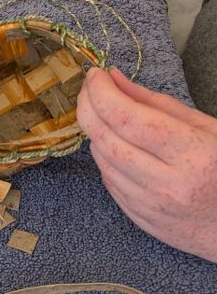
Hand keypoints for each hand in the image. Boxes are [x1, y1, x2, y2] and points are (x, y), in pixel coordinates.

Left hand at [77, 67, 216, 261]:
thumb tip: (114, 80)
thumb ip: (157, 103)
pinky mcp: (141, 218)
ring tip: (108, 116)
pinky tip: (117, 145)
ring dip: (96, 131)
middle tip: (90, 88)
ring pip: (101, 159)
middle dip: (88, 106)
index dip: (102, 92)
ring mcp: (151, 205)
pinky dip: (105, 157)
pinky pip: (108, 180)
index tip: (96, 75)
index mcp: (193, 154)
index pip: (127, 118)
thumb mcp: (207, 128)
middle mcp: (168, 184)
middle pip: (105, 138)